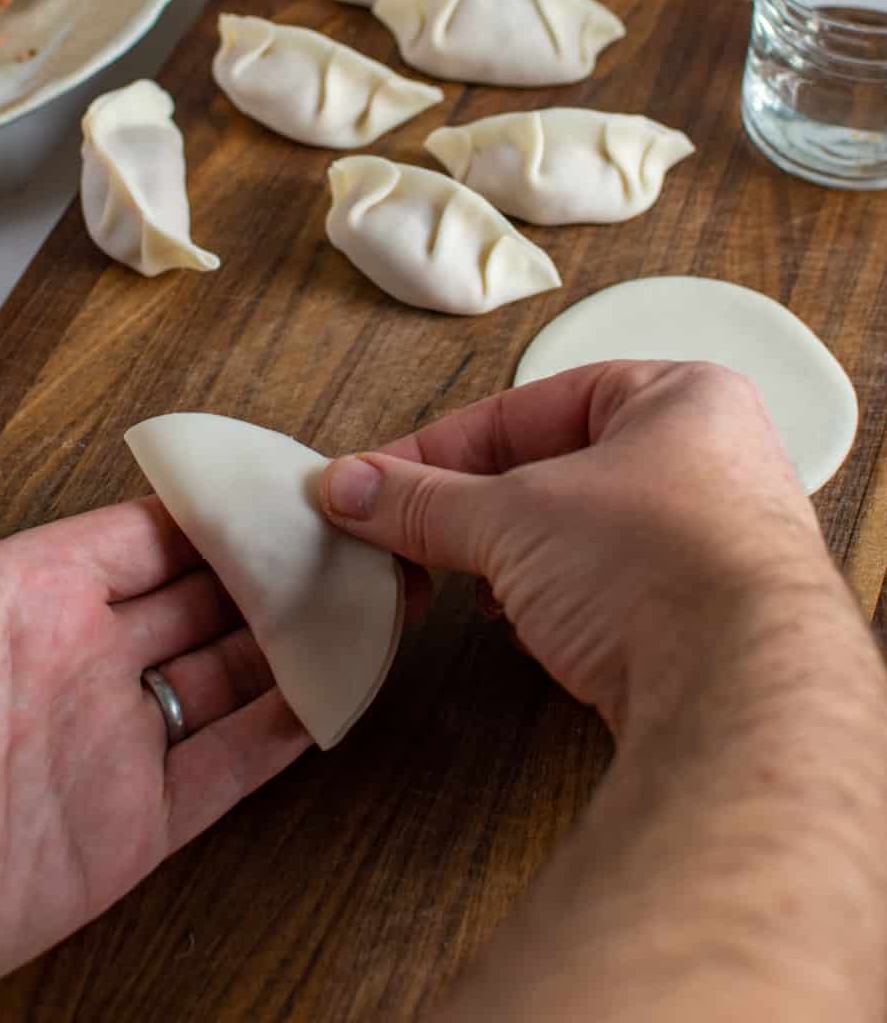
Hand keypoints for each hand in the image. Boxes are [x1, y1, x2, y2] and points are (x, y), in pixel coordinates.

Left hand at [0, 316, 308, 1020]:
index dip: (224, 505)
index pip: (153, 532)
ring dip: (302, 639)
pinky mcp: (121, 836)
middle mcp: (77, 661)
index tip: (297, 475)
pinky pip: (228, 771)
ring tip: (379, 596)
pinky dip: (288, 732)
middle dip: (283, 565)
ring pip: (235, 677)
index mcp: (25, 591)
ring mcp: (106, 748)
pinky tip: (339, 691)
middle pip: (210, 597)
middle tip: (365, 532)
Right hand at [320, 361, 836, 733]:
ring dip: (512, 562)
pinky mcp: (706, 617)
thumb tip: (350, 487)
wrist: (743, 695)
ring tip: (463, 586)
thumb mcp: (514, 517)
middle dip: (476, 509)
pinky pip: (610, 591)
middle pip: (553, 470)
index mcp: (679, 398)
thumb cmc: (657, 567)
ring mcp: (715, 542)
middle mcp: (710, 460)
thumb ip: (425, 501)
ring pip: (579, 535)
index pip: (530, 406)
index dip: (440, 447)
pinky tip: (524, 627)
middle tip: (403, 532)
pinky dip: (556, 603)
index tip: (375, 481)